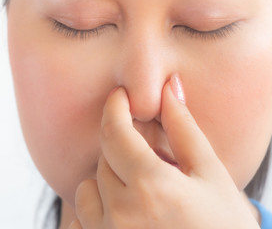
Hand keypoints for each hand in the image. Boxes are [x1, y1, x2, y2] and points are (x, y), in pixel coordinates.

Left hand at [69, 74, 259, 228]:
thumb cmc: (224, 227)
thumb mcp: (212, 176)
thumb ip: (184, 130)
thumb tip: (168, 88)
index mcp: (151, 187)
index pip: (115, 132)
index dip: (115, 107)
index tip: (119, 96)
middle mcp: (121, 214)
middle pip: (104, 160)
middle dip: (124, 152)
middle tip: (152, 164)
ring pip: (87, 189)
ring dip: (107, 183)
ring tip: (139, 196)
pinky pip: (80, 220)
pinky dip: (97, 212)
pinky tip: (125, 218)